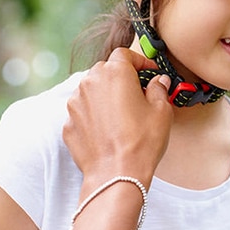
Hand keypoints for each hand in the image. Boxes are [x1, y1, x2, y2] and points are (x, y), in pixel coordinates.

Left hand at [63, 48, 172, 190]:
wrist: (116, 175)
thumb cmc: (141, 142)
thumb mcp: (162, 111)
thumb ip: (159, 89)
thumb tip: (159, 82)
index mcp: (115, 74)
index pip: (124, 54)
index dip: (139, 61)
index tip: (149, 72)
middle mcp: (90, 83)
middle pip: (106, 69)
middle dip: (121, 77)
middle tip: (138, 92)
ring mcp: (75, 104)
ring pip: (92, 89)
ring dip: (106, 94)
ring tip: (123, 112)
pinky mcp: (68, 123)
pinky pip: (83, 110)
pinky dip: (95, 113)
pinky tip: (109, 128)